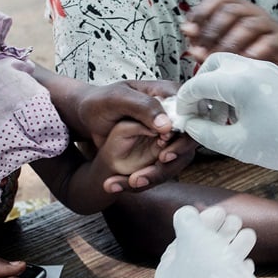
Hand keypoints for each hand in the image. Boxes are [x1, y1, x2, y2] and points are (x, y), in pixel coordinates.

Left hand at [75, 80, 197, 189]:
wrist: (87, 118)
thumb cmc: (100, 102)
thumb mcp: (117, 99)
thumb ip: (143, 107)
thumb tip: (167, 125)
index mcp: (167, 94)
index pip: (190, 114)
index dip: (183, 134)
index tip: (164, 149)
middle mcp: (172, 116)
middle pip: (188, 140)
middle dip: (173, 158)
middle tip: (154, 166)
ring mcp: (167, 135)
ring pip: (177, 159)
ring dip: (158, 174)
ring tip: (132, 181)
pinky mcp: (158, 151)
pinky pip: (161, 169)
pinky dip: (146, 178)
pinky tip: (126, 183)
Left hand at [153, 205, 277, 277]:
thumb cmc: (210, 273)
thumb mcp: (193, 236)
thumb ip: (186, 220)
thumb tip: (185, 214)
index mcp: (167, 277)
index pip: (180, 243)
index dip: (200, 224)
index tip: (219, 212)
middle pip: (200, 254)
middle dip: (220, 233)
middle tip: (235, 220)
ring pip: (218, 267)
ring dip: (234, 246)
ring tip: (248, 234)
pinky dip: (238, 269)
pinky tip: (247, 261)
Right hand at [175, 53, 277, 188]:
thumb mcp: (235, 144)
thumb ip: (204, 132)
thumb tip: (189, 124)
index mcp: (239, 83)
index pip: (198, 84)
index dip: (184, 102)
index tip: (182, 118)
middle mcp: (251, 68)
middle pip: (212, 65)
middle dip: (200, 87)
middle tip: (199, 112)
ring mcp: (265, 69)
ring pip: (229, 66)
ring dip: (217, 86)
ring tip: (219, 117)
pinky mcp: (275, 74)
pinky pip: (245, 72)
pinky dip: (233, 86)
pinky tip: (237, 112)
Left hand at [181, 0, 277, 75]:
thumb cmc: (245, 55)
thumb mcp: (220, 47)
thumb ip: (203, 39)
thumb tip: (187, 29)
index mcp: (237, 9)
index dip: (202, 12)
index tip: (190, 30)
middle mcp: (253, 13)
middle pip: (232, 11)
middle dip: (213, 31)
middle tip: (202, 50)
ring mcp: (270, 26)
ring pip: (250, 25)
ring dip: (231, 43)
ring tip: (220, 58)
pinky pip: (270, 42)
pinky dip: (255, 51)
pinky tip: (244, 60)